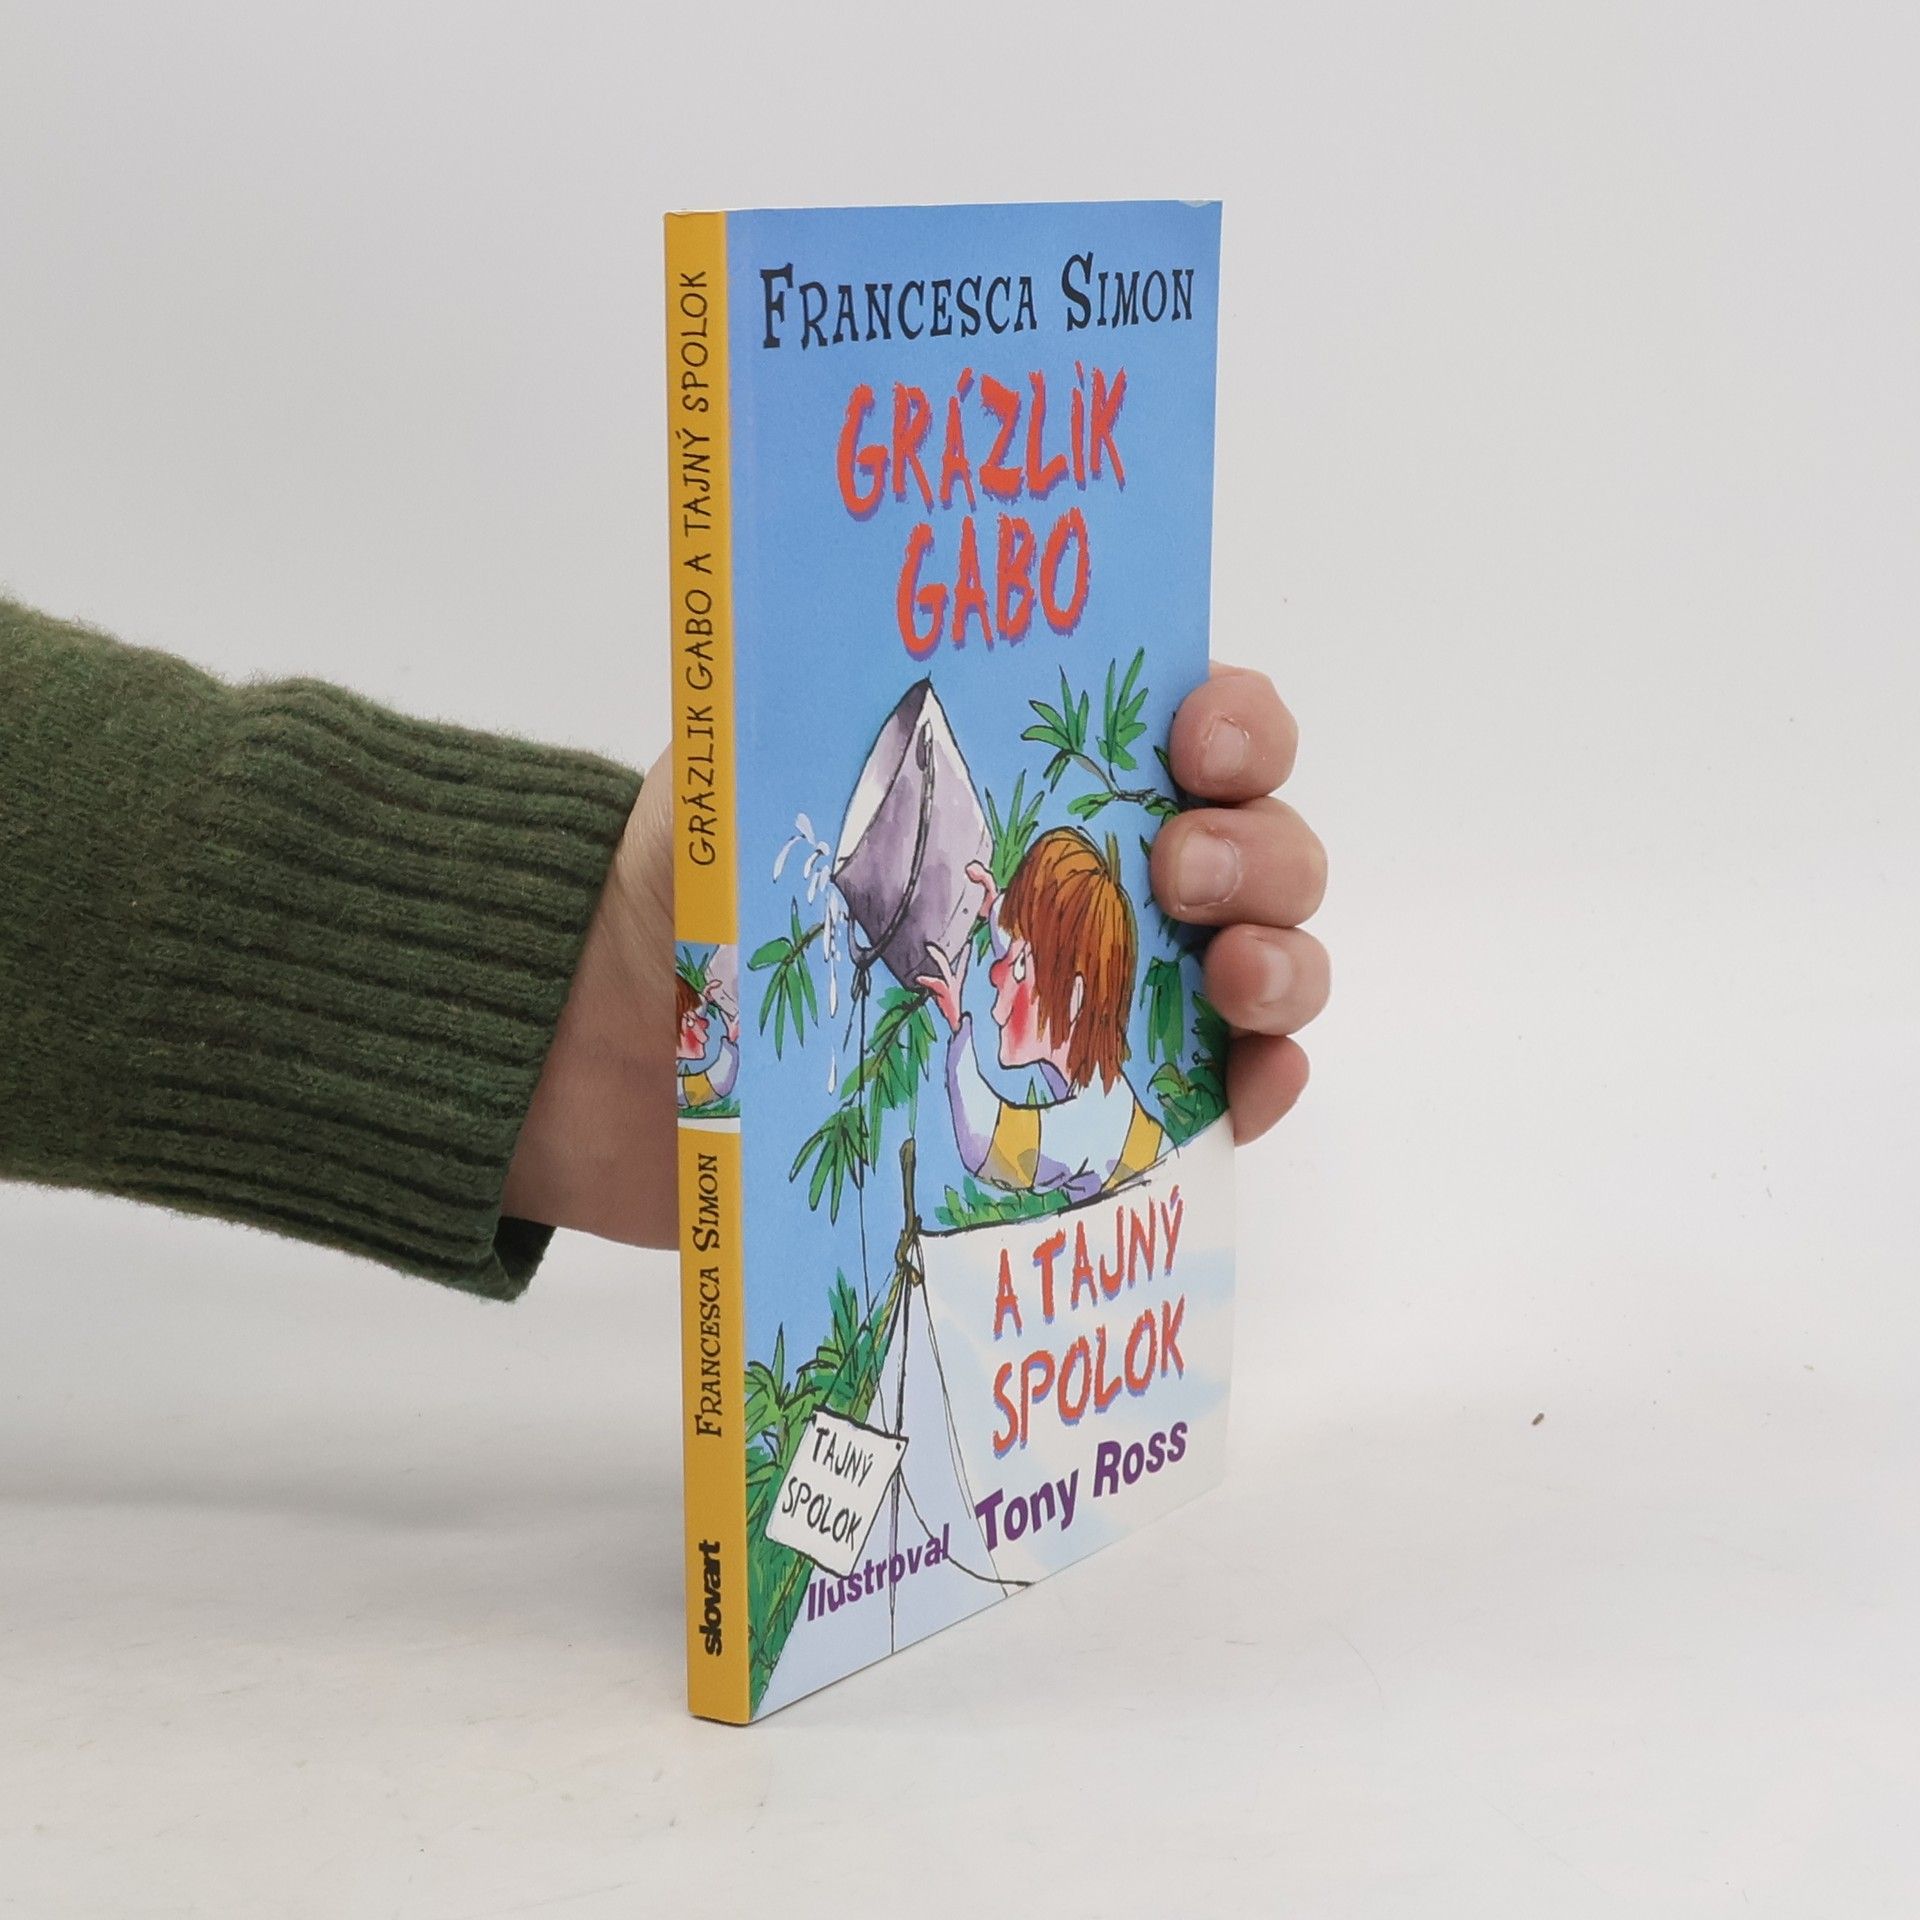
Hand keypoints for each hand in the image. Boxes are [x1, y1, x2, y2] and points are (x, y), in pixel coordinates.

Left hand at [505, 658, 1328, 1247]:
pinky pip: (1214, 1099)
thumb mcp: (760, 759)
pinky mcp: (1082, 1118)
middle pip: (1254, 844)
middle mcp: (1087, 879)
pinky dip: (1258, 1088)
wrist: (605, 1050)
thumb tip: (924, 634)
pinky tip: (1248, 1082)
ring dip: (1281, 958)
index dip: (1233, 722)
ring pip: (1260, 964)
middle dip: (1258, 846)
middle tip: (1181, 868)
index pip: (1192, 724)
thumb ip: (849, 704)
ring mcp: (1095, 1001)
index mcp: (1035, 774)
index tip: (1195, 736)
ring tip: (1225, 975)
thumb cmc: (690, 887)